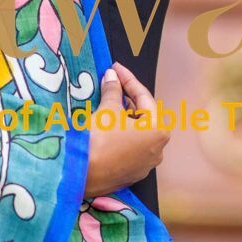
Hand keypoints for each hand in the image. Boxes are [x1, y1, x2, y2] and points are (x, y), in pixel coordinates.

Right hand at [83, 63, 170, 200]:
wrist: (82, 174)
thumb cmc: (100, 138)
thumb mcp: (108, 110)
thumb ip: (113, 90)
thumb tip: (112, 76)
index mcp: (159, 130)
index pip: (143, 97)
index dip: (128, 79)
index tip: (115, 67)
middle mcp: (159, 149)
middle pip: (144, 116)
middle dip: (128, 99)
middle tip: (113, 84)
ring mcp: (147, 164)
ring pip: (138, 133)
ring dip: (126, 117)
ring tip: (111, 103)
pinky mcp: (132, 174)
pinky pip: (131, 148)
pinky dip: (123, 135)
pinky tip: (110, 127)